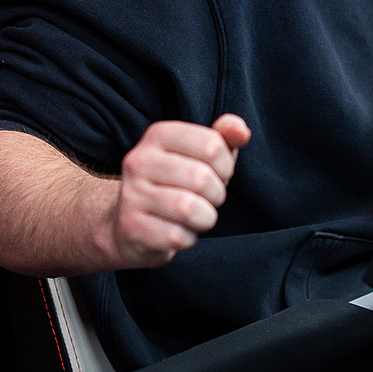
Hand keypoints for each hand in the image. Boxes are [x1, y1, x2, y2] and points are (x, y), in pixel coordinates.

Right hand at [103, 115, 250, 268]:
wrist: (131, 225)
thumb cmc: (177, 184)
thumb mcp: (201, 155)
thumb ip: (225, 137)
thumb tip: (242, 133)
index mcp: (158, 135)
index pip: (211, 145)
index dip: (225, 166)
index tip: (214, 174)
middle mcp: (139, 161)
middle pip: (202, 178)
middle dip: (216, 194)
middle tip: (205, 198)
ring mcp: (131, 194)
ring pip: (189, 209)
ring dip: (204, 218)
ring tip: (195, 215)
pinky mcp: (131, 227)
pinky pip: (178, 236)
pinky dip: (188, 238)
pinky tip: (177, 231)